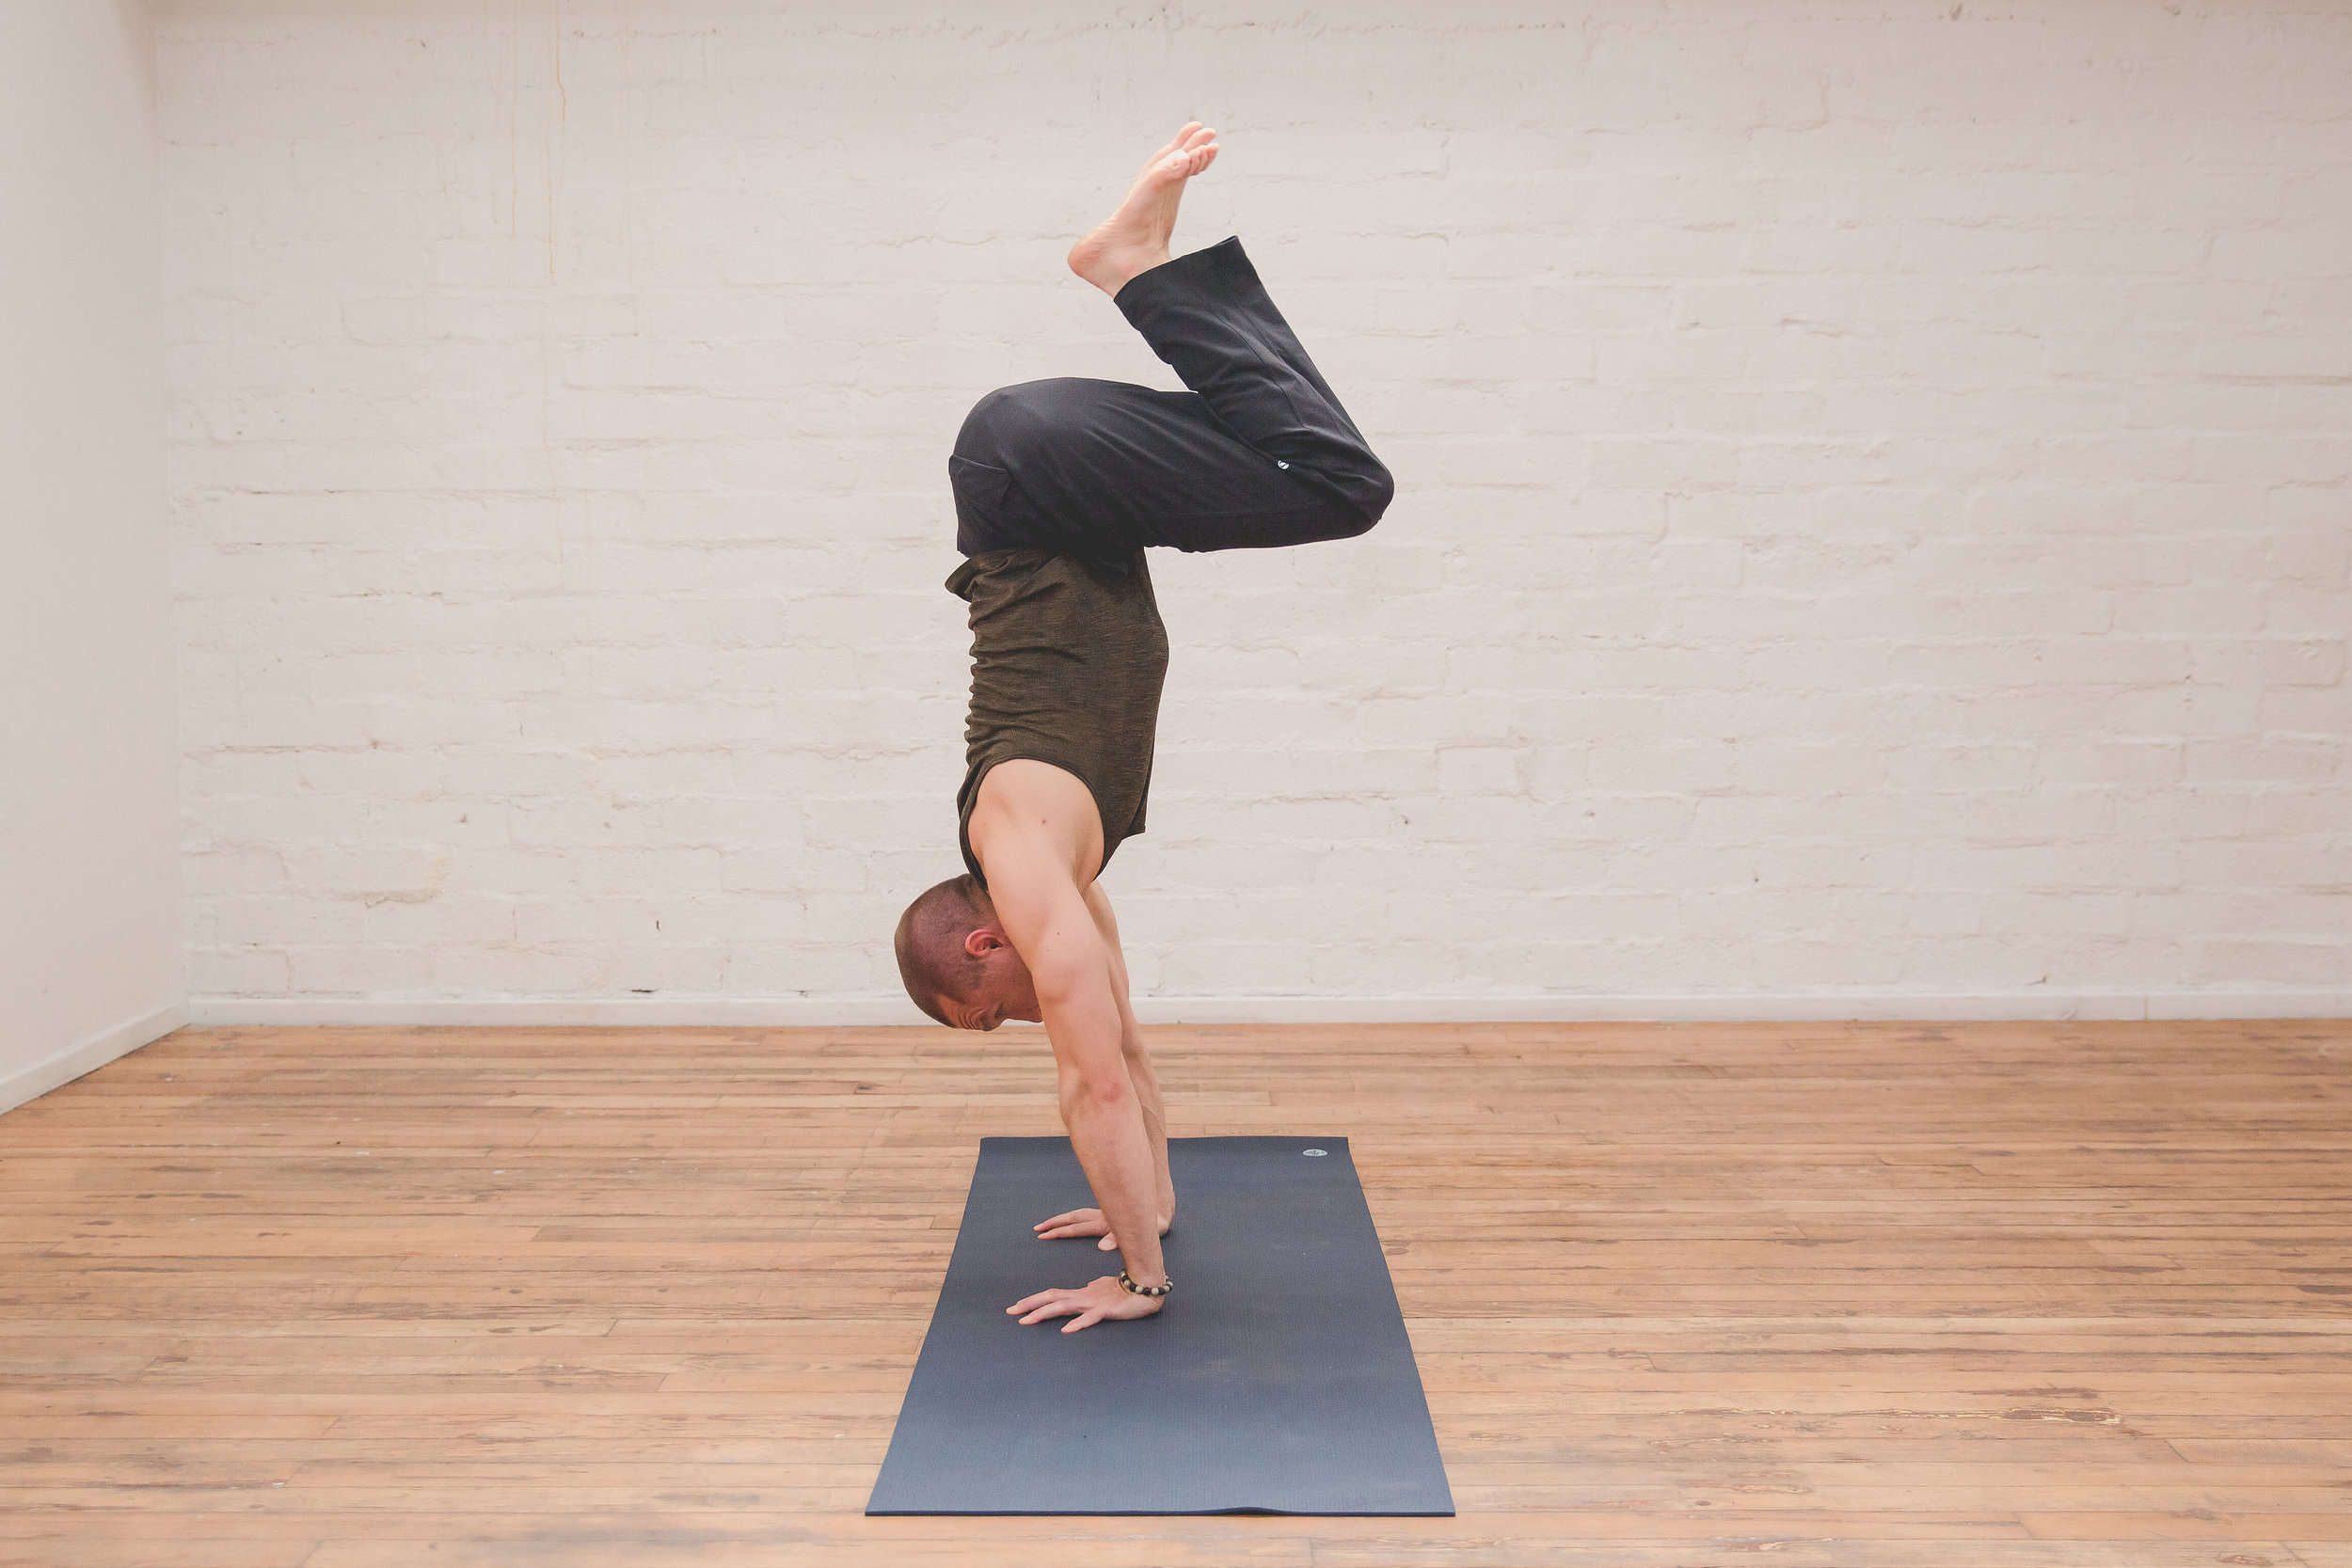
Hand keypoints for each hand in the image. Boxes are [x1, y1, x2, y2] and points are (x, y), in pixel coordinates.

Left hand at [1007, 1274, 1164, 1332]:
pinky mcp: (1106, 1311)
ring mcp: (1093, 1303)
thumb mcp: (1103, 1290)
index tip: (1016, 1306)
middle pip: (1051, 1299)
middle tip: (1010, 1312)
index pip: (1052, 1295)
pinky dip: (1077, 1324)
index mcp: (1080, 1294)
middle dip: (1030, 1305)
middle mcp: (1082, 1297)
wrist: (1145, 1288)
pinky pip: (1090, 1318)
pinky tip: (1066, 1330)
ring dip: (1044, 1314)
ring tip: (1027, 1321)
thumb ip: (1092, 1290)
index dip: (1033, 1300)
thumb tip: (1085, 1288)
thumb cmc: (1124, 1290)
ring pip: (1064, 1307)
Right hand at [1033, 1207, 1171, 1250]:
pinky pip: (1085, 1216)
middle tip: (1038, 1230)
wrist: (1164, 1209)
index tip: (1043, 1235)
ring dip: (1062, 1220)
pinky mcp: (1109, 1215)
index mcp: (1108, 1223)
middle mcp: (1104, 1217)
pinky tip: (1070, 1222)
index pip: (1077, 1228)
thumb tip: (1102, 1247)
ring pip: (1078, 1215)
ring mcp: (1106, 1215)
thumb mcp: (1140, 1232)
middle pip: (1073, 1219)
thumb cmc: (1157, 1223)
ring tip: (1047, 1224)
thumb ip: (1121, 1240)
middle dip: (1055, 1224)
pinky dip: (1074, 1218)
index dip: (1060, 1232)